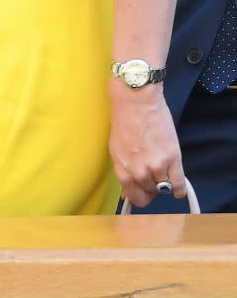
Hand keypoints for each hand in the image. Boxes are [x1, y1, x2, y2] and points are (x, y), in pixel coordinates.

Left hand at [108, 82, 185, 207]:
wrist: (136, 99)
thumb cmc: (125, 120)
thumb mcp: (117, 148)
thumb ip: (124, 171)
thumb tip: (126, 194)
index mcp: (122, 168)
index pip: (135, 197)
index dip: (142, 195)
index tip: (146, 191)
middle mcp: (138, 170)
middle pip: (151, 192)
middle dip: (153, 185)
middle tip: (154, 172)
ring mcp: (156, 165)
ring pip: (164, 187)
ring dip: (165, 180)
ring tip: (163, 166)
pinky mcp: (172, 157)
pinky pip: (179, 184)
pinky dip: (180, 187)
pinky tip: (178, 185)